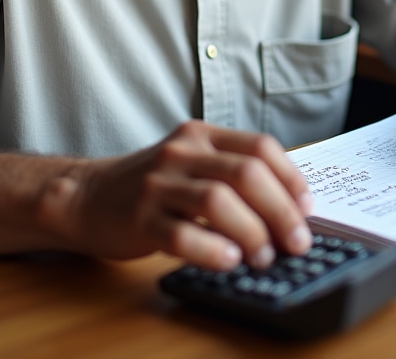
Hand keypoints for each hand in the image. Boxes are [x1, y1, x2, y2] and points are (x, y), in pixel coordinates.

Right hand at [48, 120, 314, 270]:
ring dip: (251, 232)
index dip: (290, 178)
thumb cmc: (153, 185)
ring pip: (217, 200)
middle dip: (280, 210)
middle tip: (297, 242)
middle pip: (246, 173)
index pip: (260, 146)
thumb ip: (232, 174)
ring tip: (264, 256)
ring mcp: (158, 183)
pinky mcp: (139, 217)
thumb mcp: (192, 163)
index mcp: (202, 134)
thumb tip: (290, 208)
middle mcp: (182, 151)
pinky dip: (211, 249)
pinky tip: (229, 261)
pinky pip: (181, 233)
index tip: (308, 209)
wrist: (88, 196)